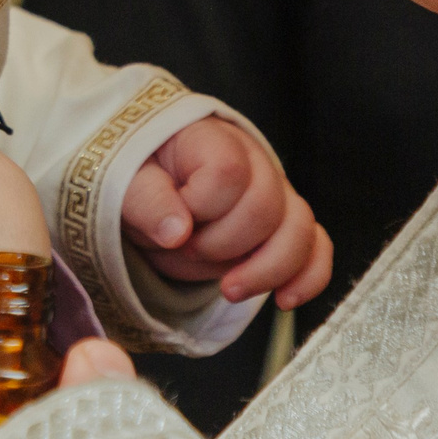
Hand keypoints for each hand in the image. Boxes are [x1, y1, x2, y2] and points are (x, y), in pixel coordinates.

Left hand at [121, 116, 331, 305]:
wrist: (148, 185)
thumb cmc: (137, 178)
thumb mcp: (121, 182)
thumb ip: (146, 200)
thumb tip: (176, 232)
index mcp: (211, 139)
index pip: (228, 172)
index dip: (200, 207)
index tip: (170, 221)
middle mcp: (255, 160)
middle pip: (267, 207)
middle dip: (224, 245)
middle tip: (187, 250)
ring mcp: (276, 193)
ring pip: (300, 230)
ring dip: (266, 269)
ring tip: (229, 289)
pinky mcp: (286, 224)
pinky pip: (316, 247)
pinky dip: (308, 276)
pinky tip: (284, 299)